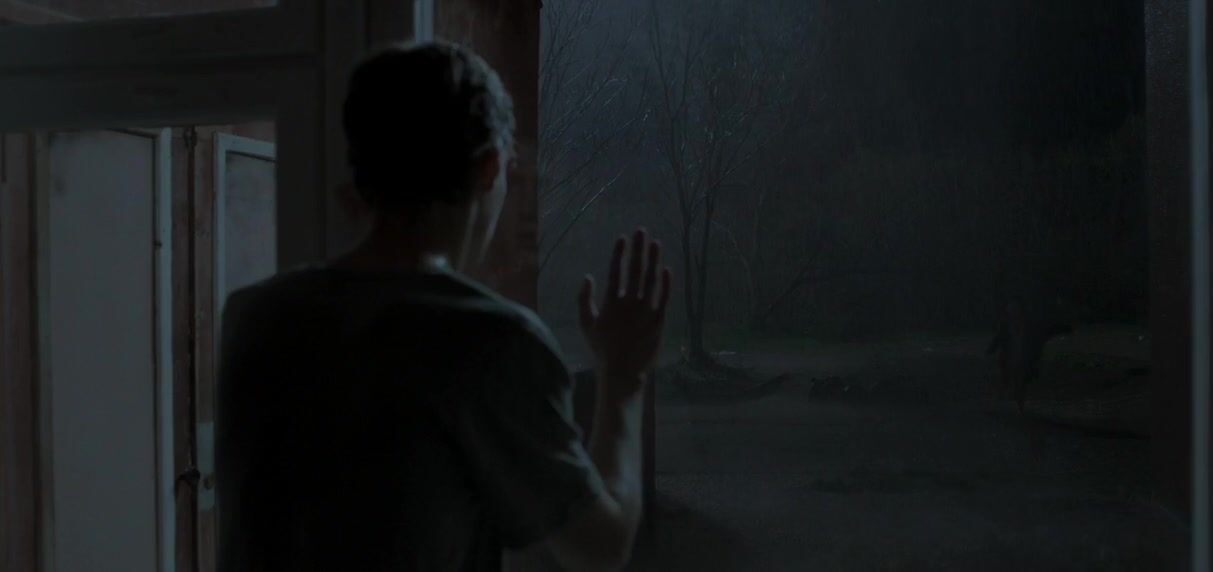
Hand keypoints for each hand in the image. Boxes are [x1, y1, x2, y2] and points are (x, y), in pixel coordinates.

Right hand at [579, 228, 672, 392]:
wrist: (623, 371)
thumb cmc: (602, 348)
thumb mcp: (586, 324)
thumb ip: (584, 299)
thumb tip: (588, 277)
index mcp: (611, 303)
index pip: (615, 271)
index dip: (619, 253)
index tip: (623, 238)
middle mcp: (629, 303)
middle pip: (634, 269)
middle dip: (638, 249)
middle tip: (641, 231)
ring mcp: (646, 311)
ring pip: (651, 279)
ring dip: (653, 259)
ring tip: (656, 243)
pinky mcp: (659, 320)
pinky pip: (664, 297)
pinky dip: (666, 282)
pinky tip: (666, 269)